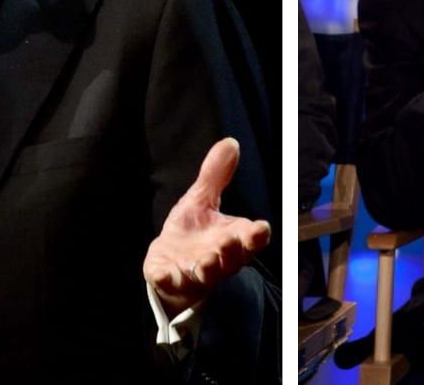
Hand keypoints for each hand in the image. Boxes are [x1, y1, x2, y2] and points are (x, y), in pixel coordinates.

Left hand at [143, 138, 270, 316]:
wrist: (171, 265)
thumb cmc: (195, 233)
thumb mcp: (201, 201)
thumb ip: (216, 176)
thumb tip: (230, 142)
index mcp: (232, 239)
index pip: (252, 239)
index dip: (256, 236)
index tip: (260, 228)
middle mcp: (219, 259)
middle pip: (232, 259)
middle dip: (231, 251)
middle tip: (228, 241)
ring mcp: (195, 273)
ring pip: (207, 275)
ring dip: (207, 268)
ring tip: (206, 260)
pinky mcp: (171, 280)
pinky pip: (171, 282)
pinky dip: (168, 279)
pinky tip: (163, 275)